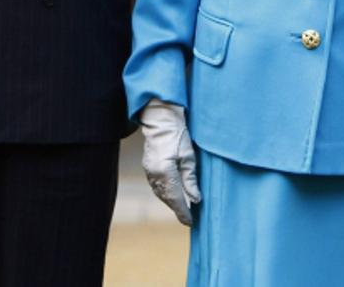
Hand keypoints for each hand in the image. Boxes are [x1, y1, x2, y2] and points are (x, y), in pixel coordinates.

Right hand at [138, 99, 200, 225]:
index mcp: (166, 172)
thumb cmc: (178, 135)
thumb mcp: (189, 157)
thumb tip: (195, 199)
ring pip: (161, 193)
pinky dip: (165, 193)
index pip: (176, 198)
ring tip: (182, 209)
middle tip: (188, 218)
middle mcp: (155, 174)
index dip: (183, 212)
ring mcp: (149, 171)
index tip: (190, 222)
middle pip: (167, 198)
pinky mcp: (148, 168)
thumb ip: (191, 180)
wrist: (161, 121)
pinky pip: (157, 186)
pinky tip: (173, 195)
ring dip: (171, 202)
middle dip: (178, 209)